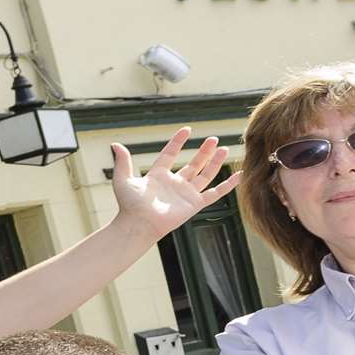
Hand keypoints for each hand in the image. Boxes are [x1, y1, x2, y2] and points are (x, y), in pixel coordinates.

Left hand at [109, 127, 241, 241]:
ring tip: (224, 148)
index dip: (177, 142)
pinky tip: (239, 175)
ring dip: (215, 162)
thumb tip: (115, 144)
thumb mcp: (123, 179)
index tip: (187, 130)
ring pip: (205, 175)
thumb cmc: (129, 205)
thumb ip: (122, 162)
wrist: (139, 224)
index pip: (170, 155)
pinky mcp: (195, 204)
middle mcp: (174, 184)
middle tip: (213, 138)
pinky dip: (228, 185)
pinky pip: (215, 193)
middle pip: (193, 164)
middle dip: (203, 152)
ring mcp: (186, 194)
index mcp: (158, 176)